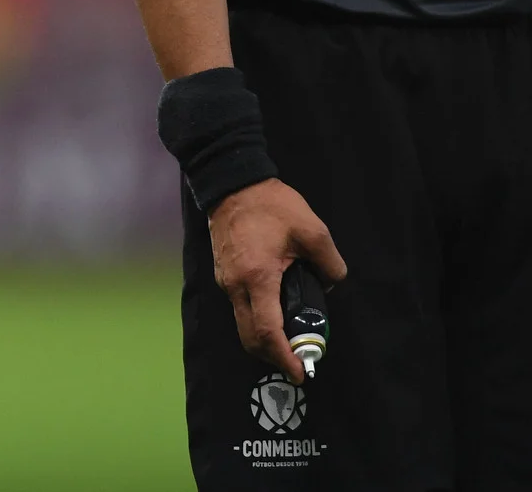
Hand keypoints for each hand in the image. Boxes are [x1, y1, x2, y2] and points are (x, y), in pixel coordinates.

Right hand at [207, 178, 347, 382]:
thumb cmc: (272, 206)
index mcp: (258, 278)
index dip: (284, 357)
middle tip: (297, 362)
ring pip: (242, 323)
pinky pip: (240, 307)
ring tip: (290, 339)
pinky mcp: (224, 273)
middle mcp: (236, 285)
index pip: (268, 331)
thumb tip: (332, 285)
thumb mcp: (313, 231)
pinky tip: (276, 312)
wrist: (233, 183)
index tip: (300, 371)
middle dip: (273, 356)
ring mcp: (226, 280)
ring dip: (265, 339)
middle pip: (250, 337)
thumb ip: (331, 264)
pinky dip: (257, 320)